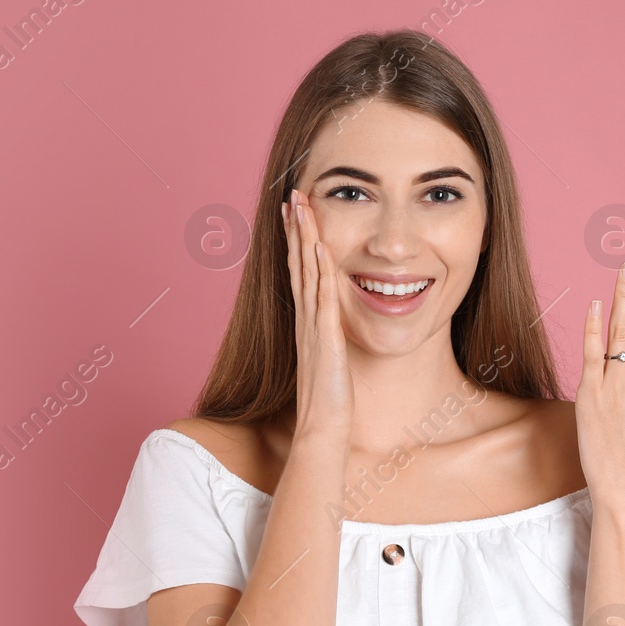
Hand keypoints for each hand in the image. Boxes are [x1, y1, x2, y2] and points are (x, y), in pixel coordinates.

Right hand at [283, 188, 353, 441]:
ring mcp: (313, 327)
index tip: (295, 215)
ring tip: (301, 206)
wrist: (322, 428)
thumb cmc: (329, 402)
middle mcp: (305, 319)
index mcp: (307, 323)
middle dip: (295, 229)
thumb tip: (332, 332)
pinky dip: (322, 270)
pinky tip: (323, 246)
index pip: (299, 274)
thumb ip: (329, 342)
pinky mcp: (325, 337)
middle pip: (297, 264)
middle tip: (292, 196)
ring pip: (307, 272)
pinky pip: (324, 297)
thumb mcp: (329, 363)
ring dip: (304, 238)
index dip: (296, 242)